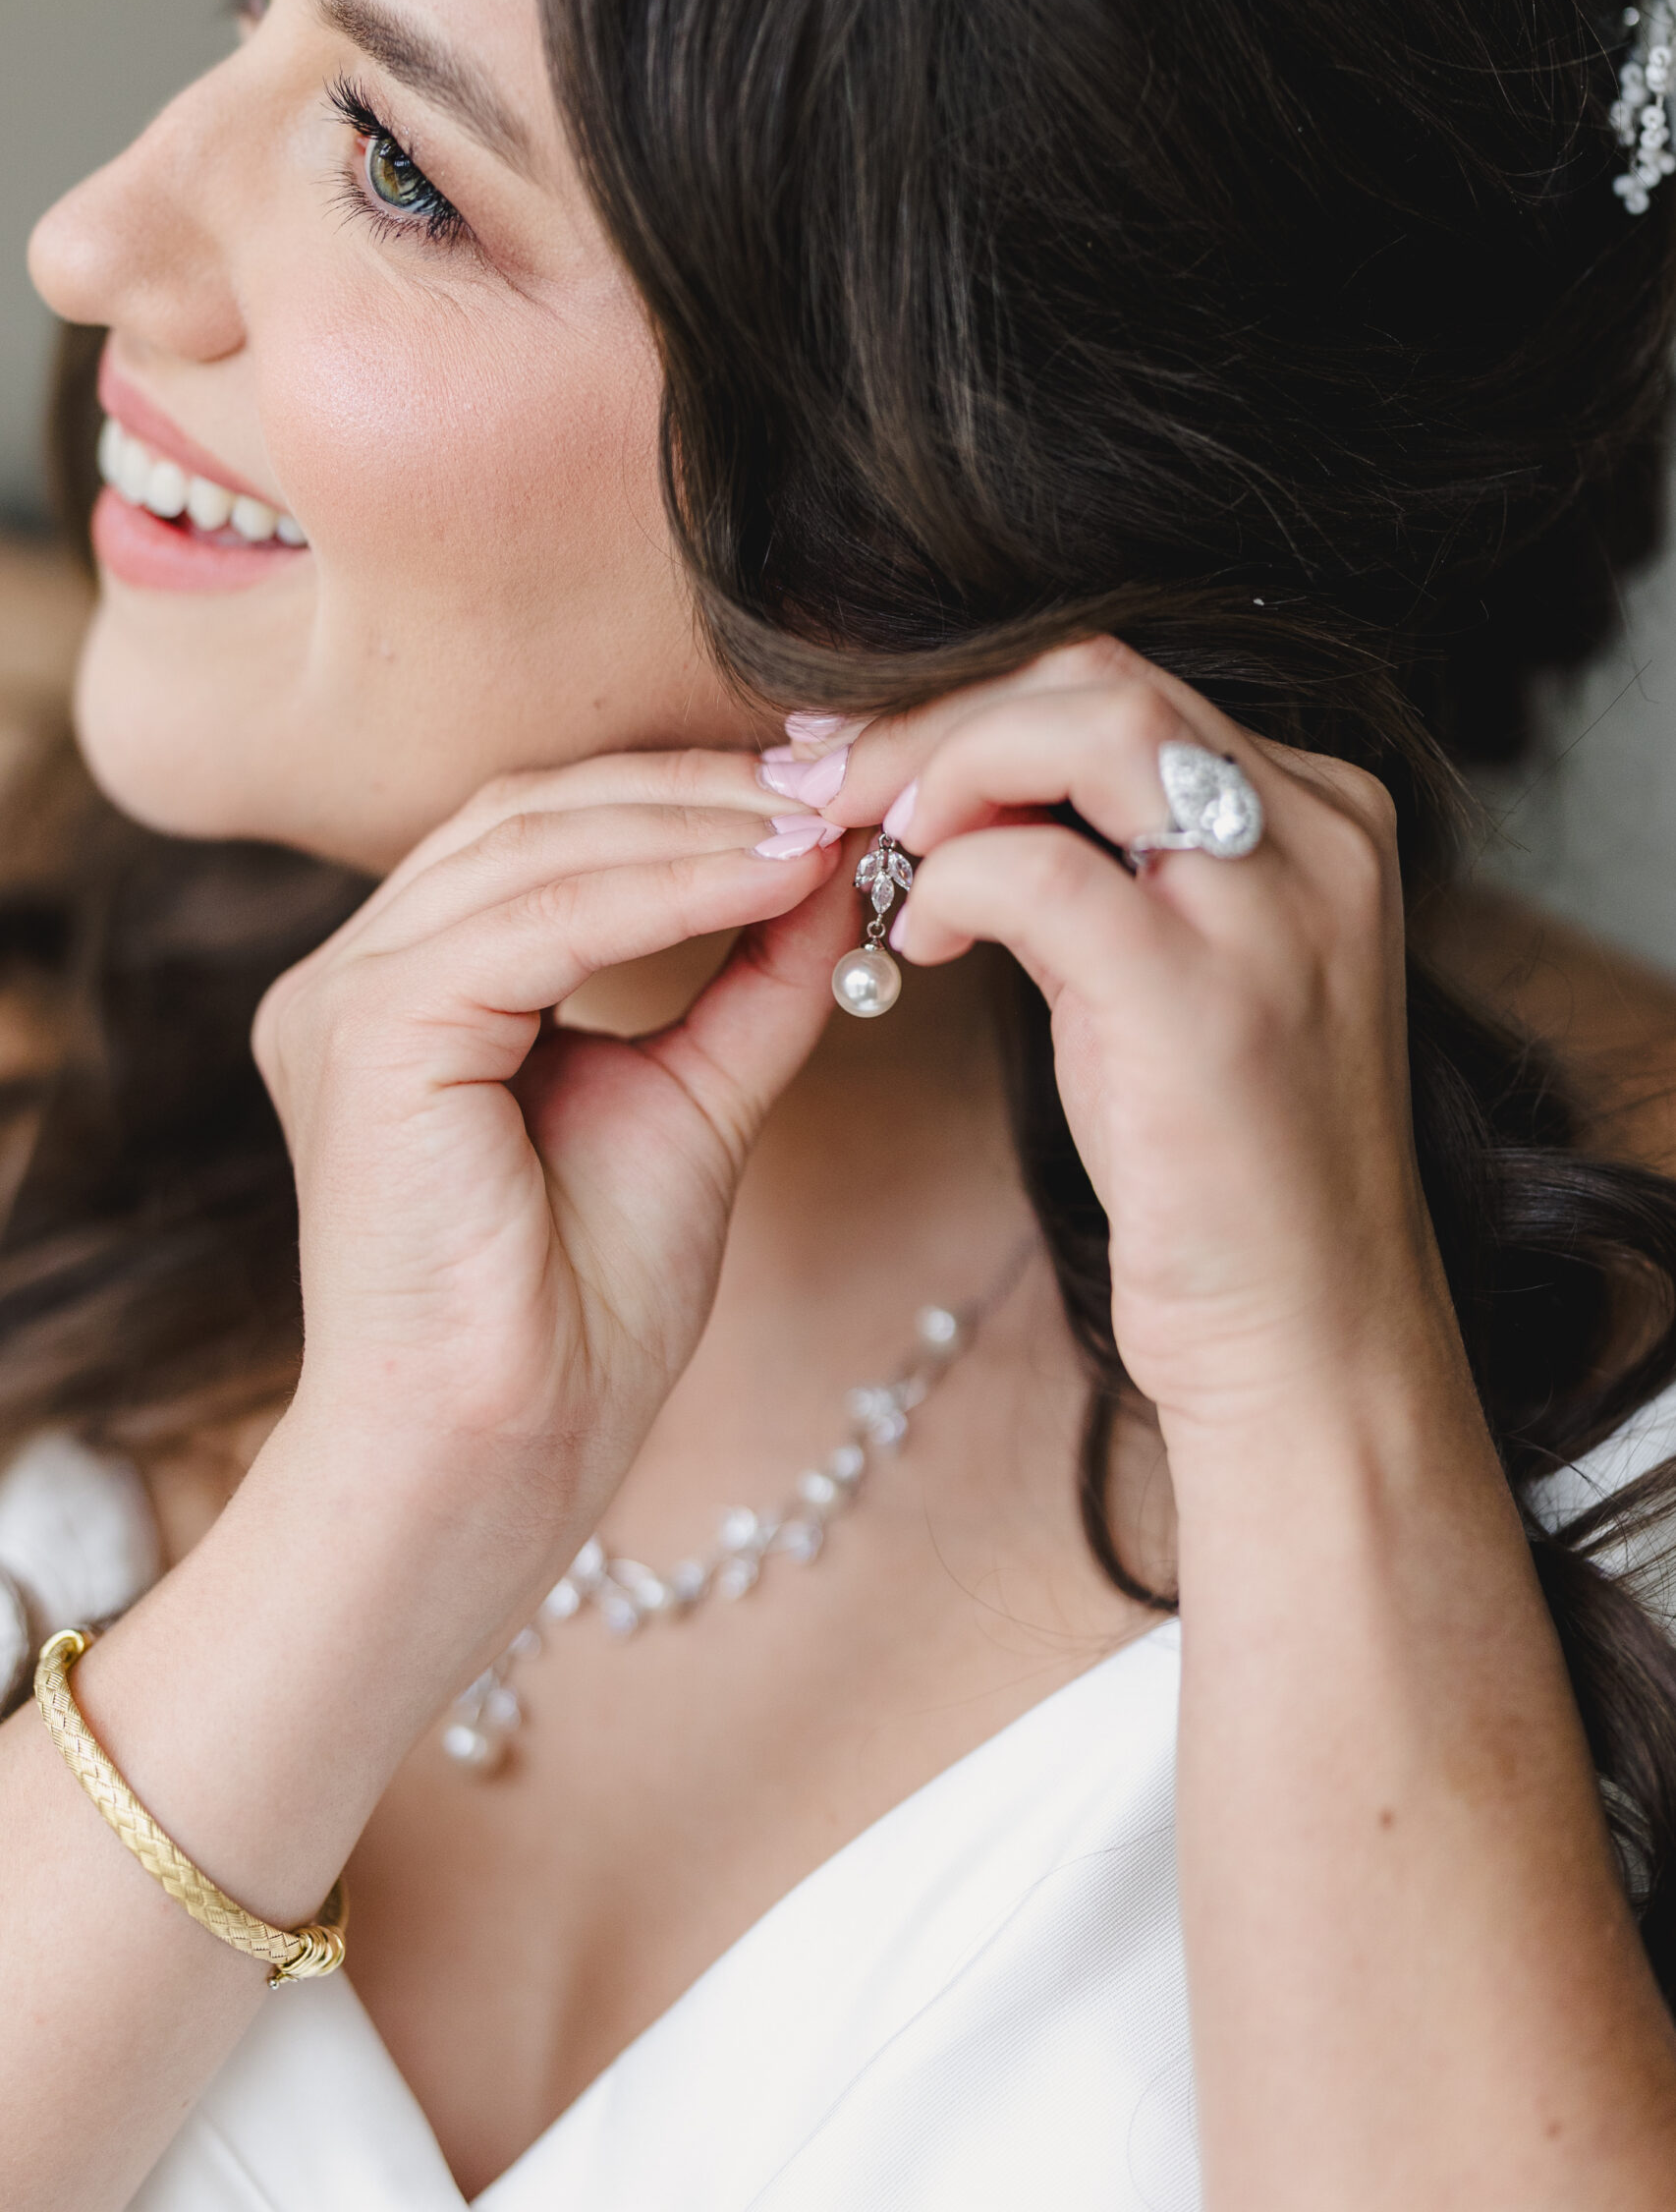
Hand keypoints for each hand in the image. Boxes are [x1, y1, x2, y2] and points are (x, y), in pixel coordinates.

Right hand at [252, 751, 851, 1534]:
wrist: (501, 1454)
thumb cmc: (579, 1312)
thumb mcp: (694, 1103)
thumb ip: (750, 983)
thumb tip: (835, 866)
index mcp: (408, 990)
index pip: (545, 836)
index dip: (686, 795)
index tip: (829, 783)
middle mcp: (352, 976)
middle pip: (533, 814)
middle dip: (698, 788)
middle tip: (845, 777)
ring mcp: (342, 996)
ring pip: (534, 846)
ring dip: (697, 824)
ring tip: (826, 824)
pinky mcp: (368, 1031)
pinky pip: (539, 920)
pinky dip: (667, 888)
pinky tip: (773, 876)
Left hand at [796, 638, 1457, 1426]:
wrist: (1310, 1336)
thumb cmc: (1224, 1170)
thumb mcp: (1168, 981)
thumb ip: (1095, 874)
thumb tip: (954, 804)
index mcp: (1319, 817)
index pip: (1122, 688)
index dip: (976, 705)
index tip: (864, 758)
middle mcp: (1318, 835)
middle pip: (1100, 679)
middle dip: (940, 719)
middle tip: (830, 785)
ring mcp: (1273, 911)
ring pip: (1085, 729)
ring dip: (944, 770)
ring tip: (878, 847)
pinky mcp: (1205, 1002)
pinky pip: (1041, 871)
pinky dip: (955, 880)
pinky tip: (921, 941)